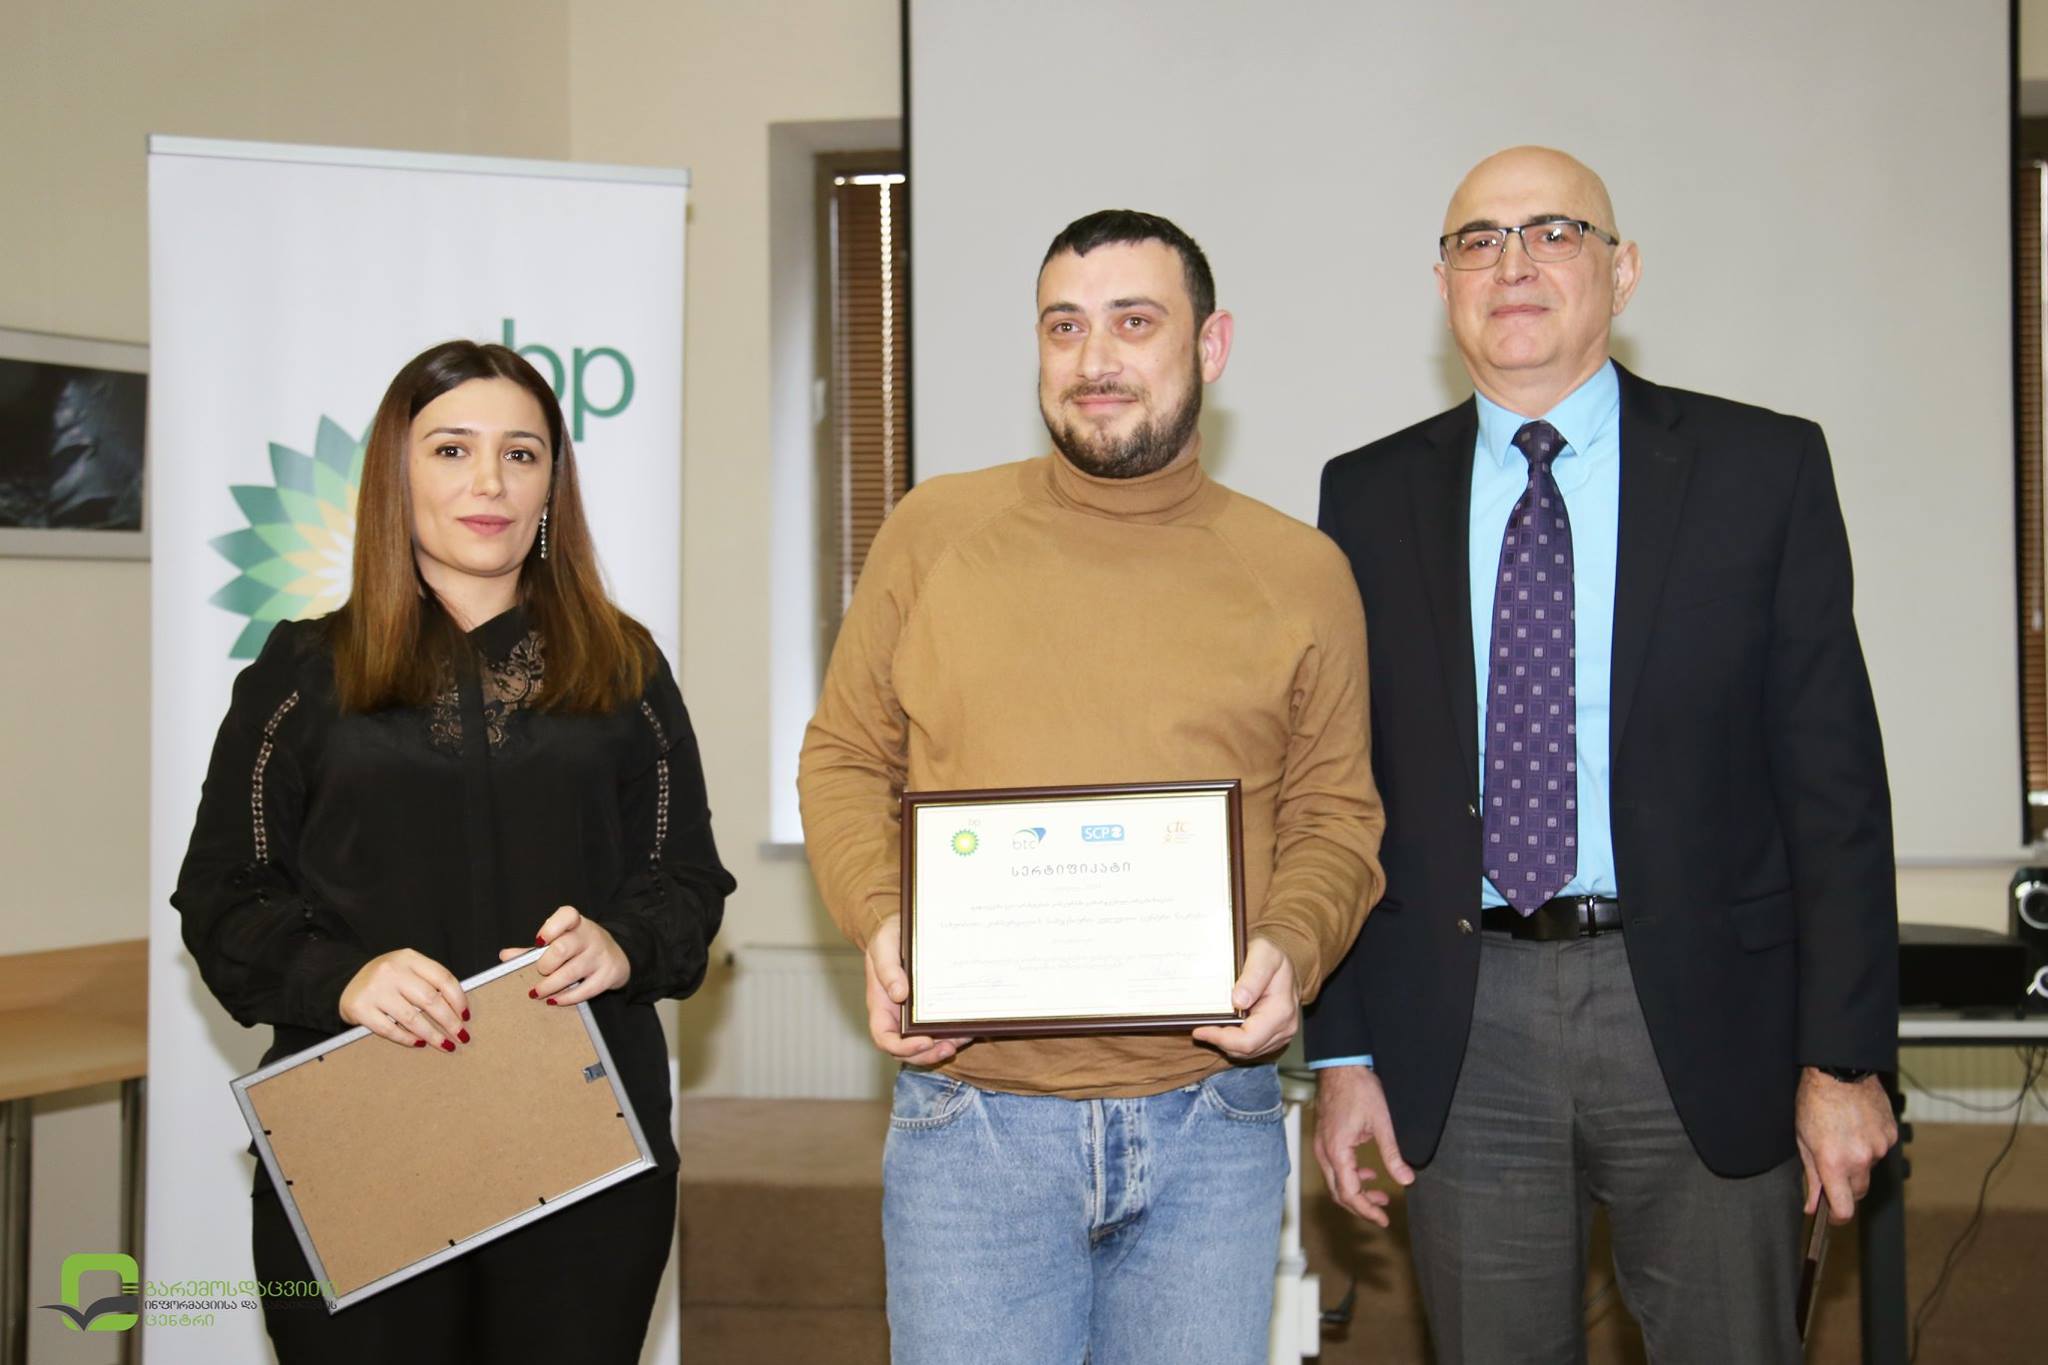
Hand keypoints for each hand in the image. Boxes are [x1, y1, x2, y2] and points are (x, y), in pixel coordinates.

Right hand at [340, 949, 470, 1050]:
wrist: (346, 981)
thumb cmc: (387, 979)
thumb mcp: (408, 968)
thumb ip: (429, 980)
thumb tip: (459, 1009)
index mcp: (409, 958)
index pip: (442, 978)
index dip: (458, 999)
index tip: (466, 1016)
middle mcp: (391, 971)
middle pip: (429, 999)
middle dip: (450, 1021)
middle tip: (461, 1036)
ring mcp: (375, 990)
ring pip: (411, 1018)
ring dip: (432, 1035)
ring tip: (445, 1044)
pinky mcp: (360, 1009)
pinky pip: (389, 1029)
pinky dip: (407, 1039)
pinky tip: (419, 1043)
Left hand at [495, 906, 631, 1006]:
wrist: (617, 956)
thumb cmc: (579, 948)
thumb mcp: (560, 941)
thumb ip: (532, 950)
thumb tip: (505, 956)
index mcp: (576, 924)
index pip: (567, 915)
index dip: (551, 927)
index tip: (539, 941)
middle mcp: (590, 936)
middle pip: (562, 948)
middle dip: (545, 964)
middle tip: (539, 972)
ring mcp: (601, 955)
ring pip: (571, 972)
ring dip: (549, 986)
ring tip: (536, 993)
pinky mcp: (608, 974)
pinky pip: (585, 990)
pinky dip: (566, 998)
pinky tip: (554, 1000)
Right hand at [863, 915, 970, 1066]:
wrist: (904, 927)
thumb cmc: (890, 935)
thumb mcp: (884, 944)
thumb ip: (887, 968)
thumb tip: (899, 994)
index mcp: (881, 1005)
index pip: (884, 1038)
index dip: (902, 1047)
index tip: (924, 1042)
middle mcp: (897, 1015)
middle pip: (907, 1049)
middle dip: (927, 1055)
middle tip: (948, 1048)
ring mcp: (914, 1014)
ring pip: (927, 1044)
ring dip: (943, 1048)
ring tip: (962, 1039)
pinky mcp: (932, 1009)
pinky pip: (941, 1029)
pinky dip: (954, 1033)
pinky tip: (968, 1028)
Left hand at [1191, 937, 1297, 1059]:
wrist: (1283, 961)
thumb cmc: (1271, 955)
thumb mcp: (1262, 954)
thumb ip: (1252, 976)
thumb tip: (1239, 1001)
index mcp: (1281, 1011)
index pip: (1248, 1040)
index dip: (1221, 1039)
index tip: (1200, 1029)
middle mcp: (1285, 1027)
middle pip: (1246, 1050)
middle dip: (1220, 1041)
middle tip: (1200, 1028)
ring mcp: (1282, 1033)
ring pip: (1248, 1052)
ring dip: (1226, 1043)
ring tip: (1209, 1026)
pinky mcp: (1275, 1036)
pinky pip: (1252, 1047)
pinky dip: (1235, 1041)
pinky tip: (1224, 1026)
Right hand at [1312, 1064, 1413, 1227]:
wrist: (1340, 1066)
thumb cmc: (1358, 1089)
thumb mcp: (1382, 1123)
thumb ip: (1392, 1155)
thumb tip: (1406, 1179)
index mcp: (1337, 1151)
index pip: (1349, 1193)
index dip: (1366, 1210)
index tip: (1382, 1219)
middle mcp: (1324, 1152)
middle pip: (1338, 1192)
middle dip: (1361, 1206)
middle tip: (1382, 1213)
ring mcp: (1321, 1146)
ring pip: (1335, 1182)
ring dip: (1356, 1192)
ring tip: (1379, 1194)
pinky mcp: (1324, 1139)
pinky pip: (1334, 1168)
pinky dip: (1350, 1177)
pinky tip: (1368, 1174)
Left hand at [1795, 1068, 1897, 1223]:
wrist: (1840, 1071)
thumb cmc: (1815, 1102)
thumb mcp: (1803, 1140)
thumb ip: (1811, 1176)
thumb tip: (1812, 1204)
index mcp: (1834, 1162)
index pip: (1844, 1209)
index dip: (1837, 1218)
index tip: (1832, 1217)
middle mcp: (1860, 1159)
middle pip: (1858, 1192)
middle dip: (1845, 1188)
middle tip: (1832, 1170)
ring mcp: (1879, 1148)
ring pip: (1869, 1169)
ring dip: (1857, 1162)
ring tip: (1843, 1136)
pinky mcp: (1890, 1135)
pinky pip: (1880, 1151)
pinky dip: (1869, 1146)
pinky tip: (1857, 1127)